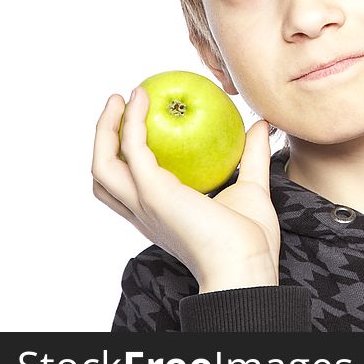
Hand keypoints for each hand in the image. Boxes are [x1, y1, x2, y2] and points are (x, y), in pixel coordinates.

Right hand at [91, 86, 280, 292]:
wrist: (247, 265)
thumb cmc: (251, 240)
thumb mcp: (252, 188)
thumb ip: (252, 156)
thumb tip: (261, 124)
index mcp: (161, 215)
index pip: (128, 188)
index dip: (124, 157)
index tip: (138, 125)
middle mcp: (144, 212)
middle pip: (104, 176)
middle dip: (104, 140)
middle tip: (121, 105)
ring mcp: (145, 203)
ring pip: (103, 165)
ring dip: (105, 128)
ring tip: (123, 98)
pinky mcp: (154, 193)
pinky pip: (132, 149)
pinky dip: (131, 122)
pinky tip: (143, 100)